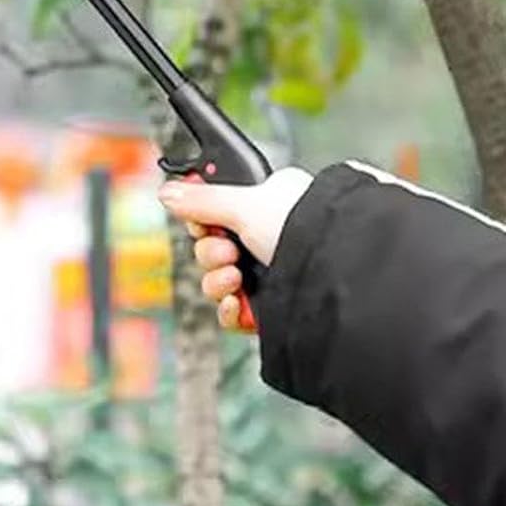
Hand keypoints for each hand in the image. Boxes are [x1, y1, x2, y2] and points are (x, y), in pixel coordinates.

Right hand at [158, 168, 313, 330]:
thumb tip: (167, 192)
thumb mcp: (246, 204)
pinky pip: (233, 313)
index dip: (204, 218)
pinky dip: (230, 310)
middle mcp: (269, 238)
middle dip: (212, 251)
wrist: (338, 277)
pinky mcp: (272, 311)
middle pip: (213, 247)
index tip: (203, 221)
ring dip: (218, 280)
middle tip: (227, 250)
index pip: (219, 209)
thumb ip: (202, 200)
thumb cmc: (306, 228)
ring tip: (235, 277)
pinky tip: (238, 302)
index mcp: (269, 204)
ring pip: (220, 281)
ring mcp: (271, 276)